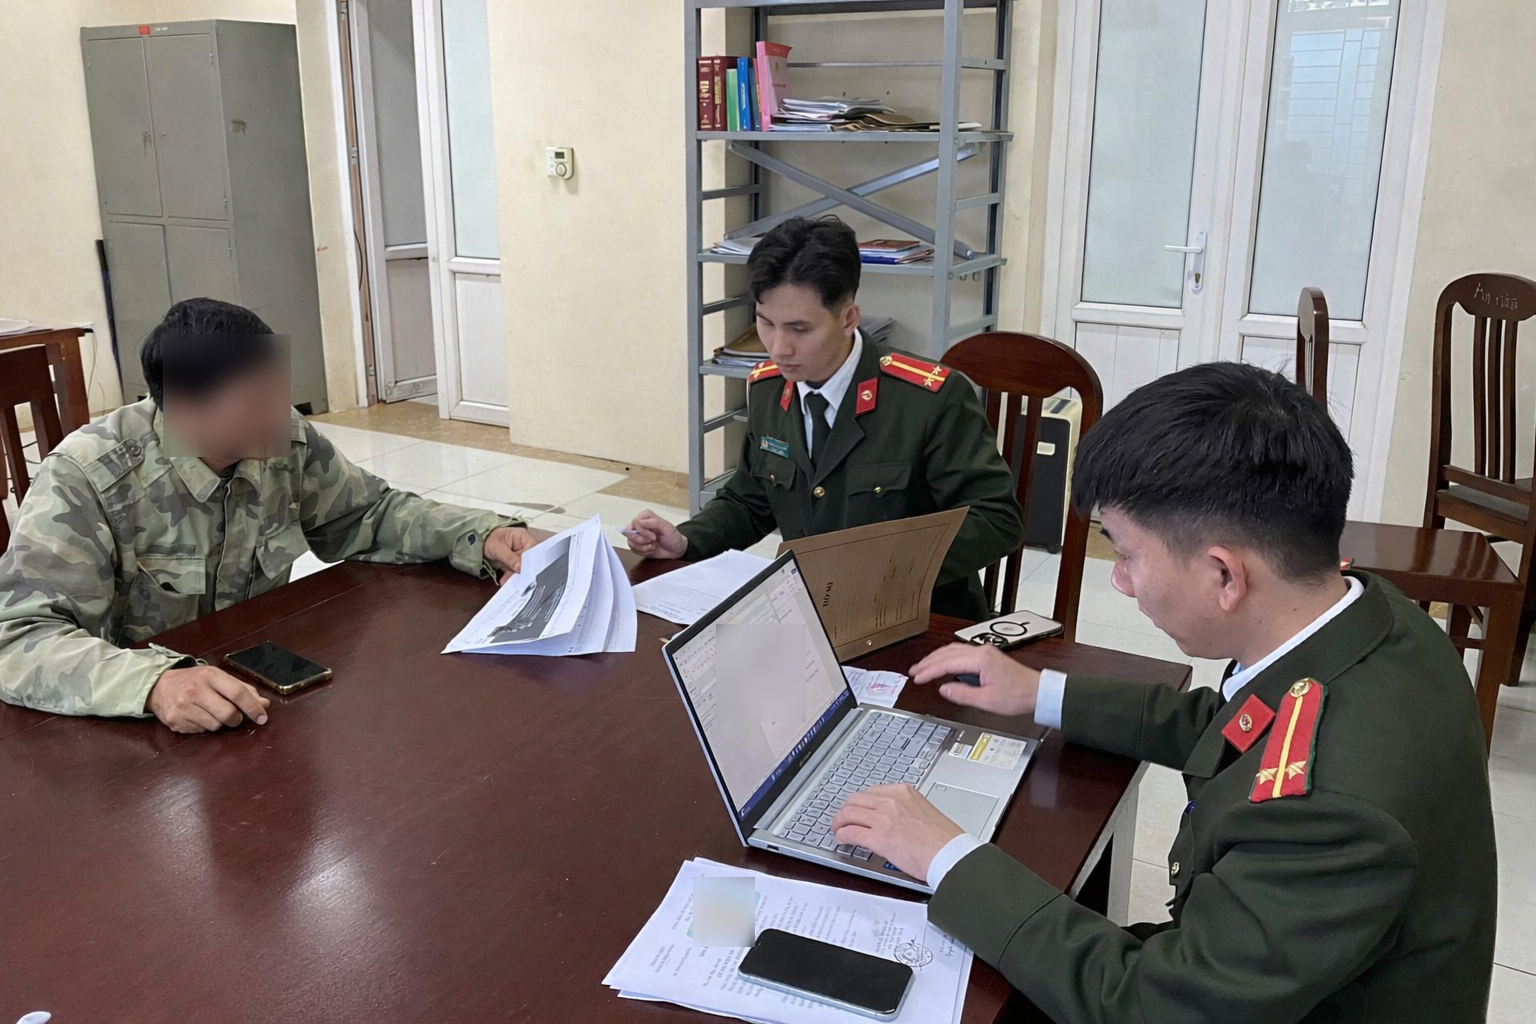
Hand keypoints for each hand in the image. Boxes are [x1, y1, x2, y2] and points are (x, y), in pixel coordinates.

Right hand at [146, 666, 271, 733]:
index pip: (238, 693)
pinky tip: (198, 716)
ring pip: (215, 726)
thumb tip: (264, 705)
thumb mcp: (218, 677)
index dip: (253, 707)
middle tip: (233, 715)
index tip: (262, 717)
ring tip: (210, 712)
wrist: (159, 687)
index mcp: (210, 675)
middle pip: (228, 714)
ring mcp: (183, 707)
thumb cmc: (195, 681)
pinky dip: (205, 727)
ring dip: (219, 723)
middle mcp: (195, 691)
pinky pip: (201, 732)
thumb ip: (243, 690)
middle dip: (236, 718)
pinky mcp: (176, 722)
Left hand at [485, 525, 537, 583]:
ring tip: (508, 581)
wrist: (481, 544)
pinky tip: (505, 581)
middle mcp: (525, 546)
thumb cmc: (490, 540)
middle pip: (530, 560)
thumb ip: (509, 558)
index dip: (531, 560)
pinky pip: (516, 571)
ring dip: (516, 575)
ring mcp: (521, 555)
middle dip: (523, 570)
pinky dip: (511, 577)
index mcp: (523, 537)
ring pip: (523, 568)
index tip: (526, 569)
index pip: (533, 549)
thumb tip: (520, 567)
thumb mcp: (497, 548)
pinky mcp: (516, 564)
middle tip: (519, 579)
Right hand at [624, 510, 688, 559]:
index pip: (634, 522)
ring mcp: (636, 535)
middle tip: (653, 541)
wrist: (675, 549)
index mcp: (645, 516)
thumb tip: (639, 522)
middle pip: (629, 533)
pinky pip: (633, 550)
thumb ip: (654, 522)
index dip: (642, 531)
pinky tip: (651, 549)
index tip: (653, 536)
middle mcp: (638, 525)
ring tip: (653, 545)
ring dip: (643, 547)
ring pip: (630, 542)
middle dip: (642, 540)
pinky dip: (643, 552)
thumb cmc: (672, 536)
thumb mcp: (667, 527)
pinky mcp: (636, 545)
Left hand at [831, 784, 964, 881]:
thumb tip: (892, 818)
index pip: (871, 792)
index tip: (856, 808)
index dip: (859, 802)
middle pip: (855, 800)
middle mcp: (891, 801)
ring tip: (838, 829)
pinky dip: (842, 836)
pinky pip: (851, 832)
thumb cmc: (943, 838)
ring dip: (839, 822)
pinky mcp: (878, 838)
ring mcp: (883, 818)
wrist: (949, 854)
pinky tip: (842, 840)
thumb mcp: (923, 810)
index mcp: (903, 792)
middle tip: (842, 819)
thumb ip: (905, 809)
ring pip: (848, 814)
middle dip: (845, 810)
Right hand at [909, 642, 1040, 716]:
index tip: (917, 678)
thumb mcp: (986, 701)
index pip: (947, 663)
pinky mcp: (987, 656)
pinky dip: (947, 658)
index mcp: (980, 660)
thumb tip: (943, 689)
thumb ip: (961, 694)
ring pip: (953, 650)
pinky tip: (942, 665)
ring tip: (923, 667)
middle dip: (928, 662)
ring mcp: (985, 652)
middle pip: (947, 653)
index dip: (929, 671)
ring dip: (936, 658)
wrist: (1038, 692)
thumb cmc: (1018, 695)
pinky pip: (961, 653)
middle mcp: (981, 651)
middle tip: (914, 671)